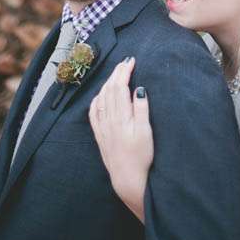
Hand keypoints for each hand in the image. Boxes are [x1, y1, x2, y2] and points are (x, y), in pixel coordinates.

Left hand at [89, 57, 153, 221]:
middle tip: (125, 62)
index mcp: (121, 117)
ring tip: (115, 74)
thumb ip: (141, 109)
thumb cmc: (141, 157)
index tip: (131, 61)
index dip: (124, 72)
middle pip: (110, 89)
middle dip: (117, 73)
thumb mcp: (146, 132)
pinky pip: (93, 112)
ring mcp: (102, 127)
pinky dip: (96, 99)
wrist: (127, 179)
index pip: (120, 87)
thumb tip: (139, 88)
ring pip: (101, 98)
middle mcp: (109, 120)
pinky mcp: (100, 135)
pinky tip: (100, 95)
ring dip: (107, 83)